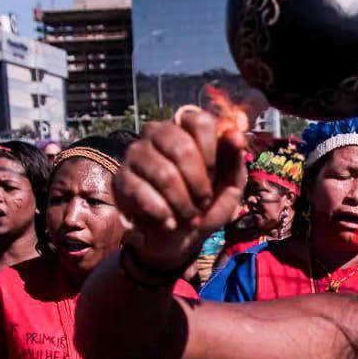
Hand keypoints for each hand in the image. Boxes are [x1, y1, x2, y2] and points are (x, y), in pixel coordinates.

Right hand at [114, 109, 248, 268]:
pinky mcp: (121, 178)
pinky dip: (163, 213)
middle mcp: (158, 133)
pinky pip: (142, 193)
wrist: (181, 237)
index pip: (199, 121)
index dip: (212, 151)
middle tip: (203, 202)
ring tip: (190, 216)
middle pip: (181, 148)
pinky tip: (170, 222)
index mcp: (187, 129)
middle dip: (199, 184)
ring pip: (164, 174)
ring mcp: (136, 154)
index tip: (215, 175)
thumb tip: (236, 134)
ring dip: (183, 203)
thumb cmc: (208, 204)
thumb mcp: (230, 186)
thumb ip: (234, 159)